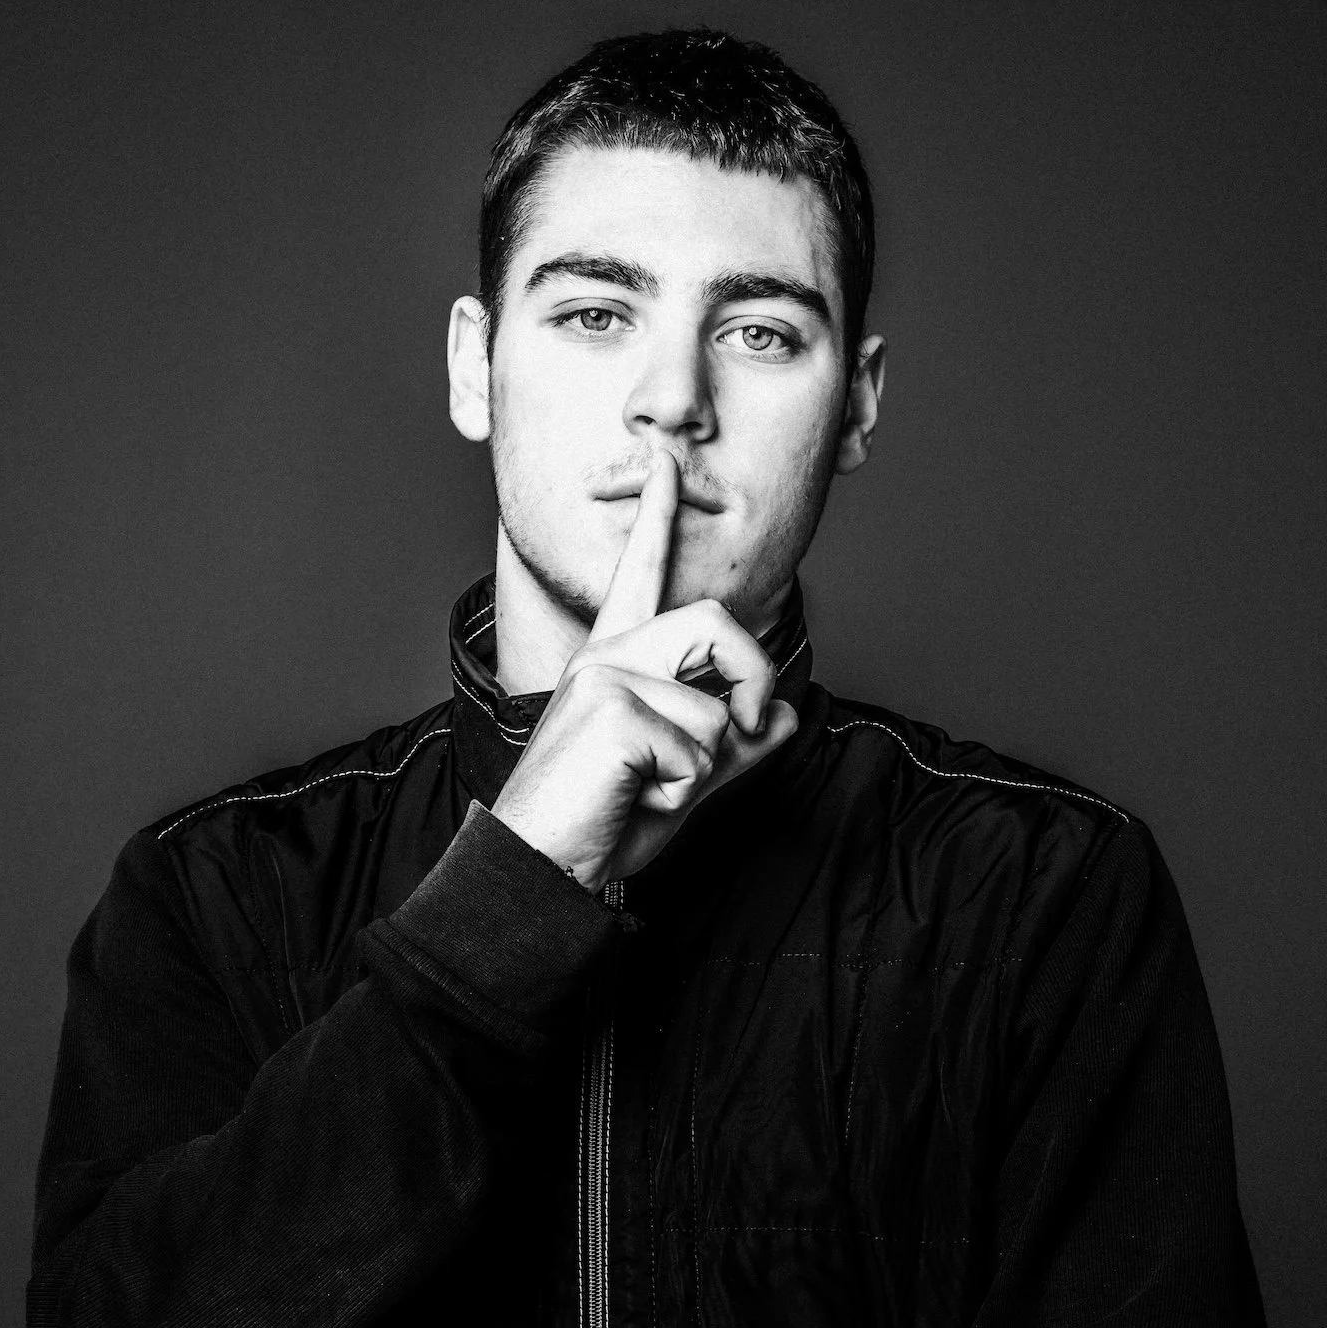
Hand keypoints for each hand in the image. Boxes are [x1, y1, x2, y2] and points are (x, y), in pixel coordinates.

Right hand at [491, 450, 798, 890]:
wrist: (541, 866)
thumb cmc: (603, 821)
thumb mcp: (683, 777)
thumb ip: (733, 744)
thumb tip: (785, 713)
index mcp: (615, 660)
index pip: (641, 574)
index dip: (655, 514)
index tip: (662, 460)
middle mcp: (607, 656)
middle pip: (716, 622)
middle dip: (753, 678)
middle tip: (745, 729)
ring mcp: (605, 678)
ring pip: (715, 706)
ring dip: (706, 766)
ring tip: (652, 787)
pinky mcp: (611, 710)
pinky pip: (700, 747)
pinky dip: (685, 790)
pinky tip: (636, 797)